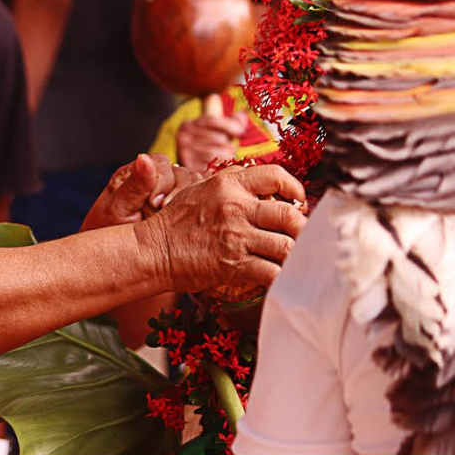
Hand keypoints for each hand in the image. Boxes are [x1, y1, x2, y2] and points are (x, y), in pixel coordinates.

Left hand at [80, 153, 200, 231]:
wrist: (110, 258)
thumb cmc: (107, 231)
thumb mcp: (117, 208)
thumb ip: (134, 186)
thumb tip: (144, 157)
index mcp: (135, 173)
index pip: (161, 163)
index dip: (162, 181)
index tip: (152, 203)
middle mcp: (154, 180)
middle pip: (181, 173)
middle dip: (176, 192)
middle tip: (162, 211)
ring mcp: (168, 194)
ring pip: (193, 186)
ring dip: (187, 201)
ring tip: (171, 220)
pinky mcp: (180, 210)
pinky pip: (198, 202)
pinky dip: (197, 209)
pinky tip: (185, 224)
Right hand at [134, 165, 306, 292]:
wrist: (152, 251)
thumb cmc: (175, 222)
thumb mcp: (198, 189)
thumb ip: (228, 181)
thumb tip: (257, 178)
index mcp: (228, 185)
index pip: (276, 177)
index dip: (295, 189)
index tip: (297, 201)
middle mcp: (235, 207)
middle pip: (290, 216)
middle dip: (302, 229)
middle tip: (299, 236)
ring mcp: (236, 237)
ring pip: (287, 246)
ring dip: (293, 255)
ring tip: (291, 258)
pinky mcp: (234, 264)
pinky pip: (273, 272)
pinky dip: (282, 277)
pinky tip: (279, 276)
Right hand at [176, 112, 249, 171]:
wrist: (188, 169)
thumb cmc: (206, 146)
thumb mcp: (214, 130)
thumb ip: (231, 121)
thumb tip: (242, 117)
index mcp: (188, 124)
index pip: (212, 120)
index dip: (230, 126)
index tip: (241, 132)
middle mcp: (184, 138)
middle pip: (219, 139)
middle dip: (230, 145)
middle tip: (230, 150)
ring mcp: (185, 154)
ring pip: (220, 154)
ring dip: (228, 157)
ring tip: (225, 159)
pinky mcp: (191, 169)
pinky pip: (216, 167)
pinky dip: (223, 167)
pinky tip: (221, 167)